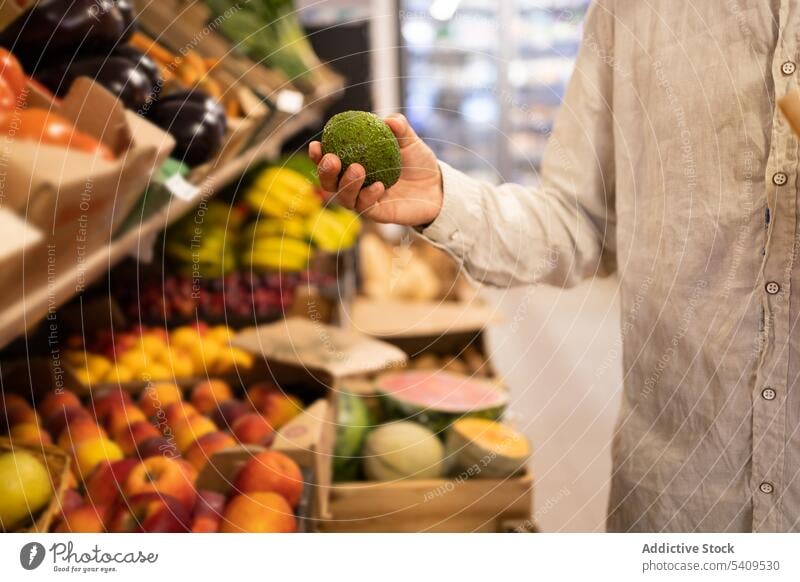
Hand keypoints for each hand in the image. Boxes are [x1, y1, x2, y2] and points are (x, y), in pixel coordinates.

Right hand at [309, 113, 442, 225]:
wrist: (436, 187)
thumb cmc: (417, 162)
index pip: (329, 161)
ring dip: (346, 184)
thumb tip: (389, 120)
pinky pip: (366, 207)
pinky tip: (379, 186)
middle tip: (332, 159)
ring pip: (344, 197)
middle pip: (329, 183)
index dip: (318, 155)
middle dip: (325, 172)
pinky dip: (368, 196)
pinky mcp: (376, 214)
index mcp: (354, 164)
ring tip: (358, 169)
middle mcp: (354, 184)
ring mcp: (363, 200)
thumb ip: (400, 128)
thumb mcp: (410, 141)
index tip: (317, 144)